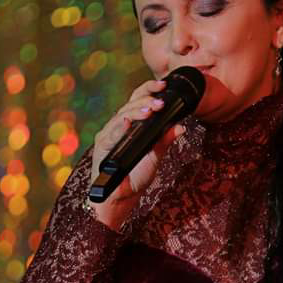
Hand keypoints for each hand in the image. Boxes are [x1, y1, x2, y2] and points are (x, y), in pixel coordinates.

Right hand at [88, 78, 184, 229]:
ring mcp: (109, 136)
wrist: (123, 197)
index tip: (164, 85)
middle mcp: (119, 127)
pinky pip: (110, 135)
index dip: (149, 90)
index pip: (138, 100)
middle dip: (146, 100)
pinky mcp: (101, 148)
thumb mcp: (156, 155)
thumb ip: (165, 139)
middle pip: (130, 105)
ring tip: (150, 109)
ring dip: (136, 112)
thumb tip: (181, 126)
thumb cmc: (136, 175)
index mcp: (131, 125)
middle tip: (161, 100)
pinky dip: (119, 128)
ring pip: (121, 117)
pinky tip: (127, 123)